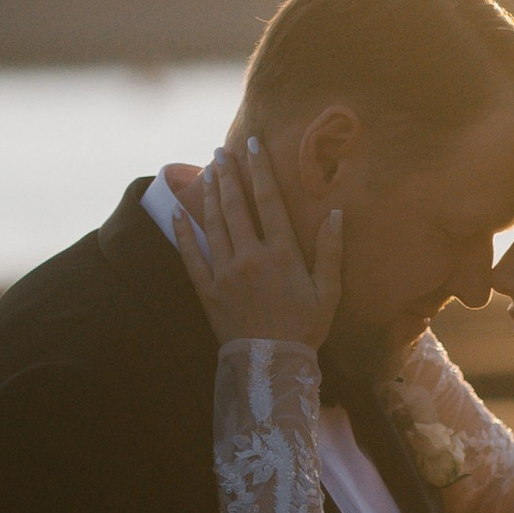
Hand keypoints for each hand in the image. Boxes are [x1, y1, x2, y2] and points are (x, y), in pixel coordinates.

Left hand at [169, 136, 342, 348]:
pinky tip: (177, 212)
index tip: (253, 144)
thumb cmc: (305, 330)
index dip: (260, 169)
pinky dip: (182, 233)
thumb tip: (336, 212)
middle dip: (227, 174)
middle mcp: (250, 257)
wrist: (272, 368)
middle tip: (221, 151)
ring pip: (213, 224)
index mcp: (281, 254)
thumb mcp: (328, 293)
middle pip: (235, 205)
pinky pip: (191, 257)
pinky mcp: (207, 291)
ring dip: (209, 194)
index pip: (269, 200)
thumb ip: (332, 251)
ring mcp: (225, 274)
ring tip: (208, 171)